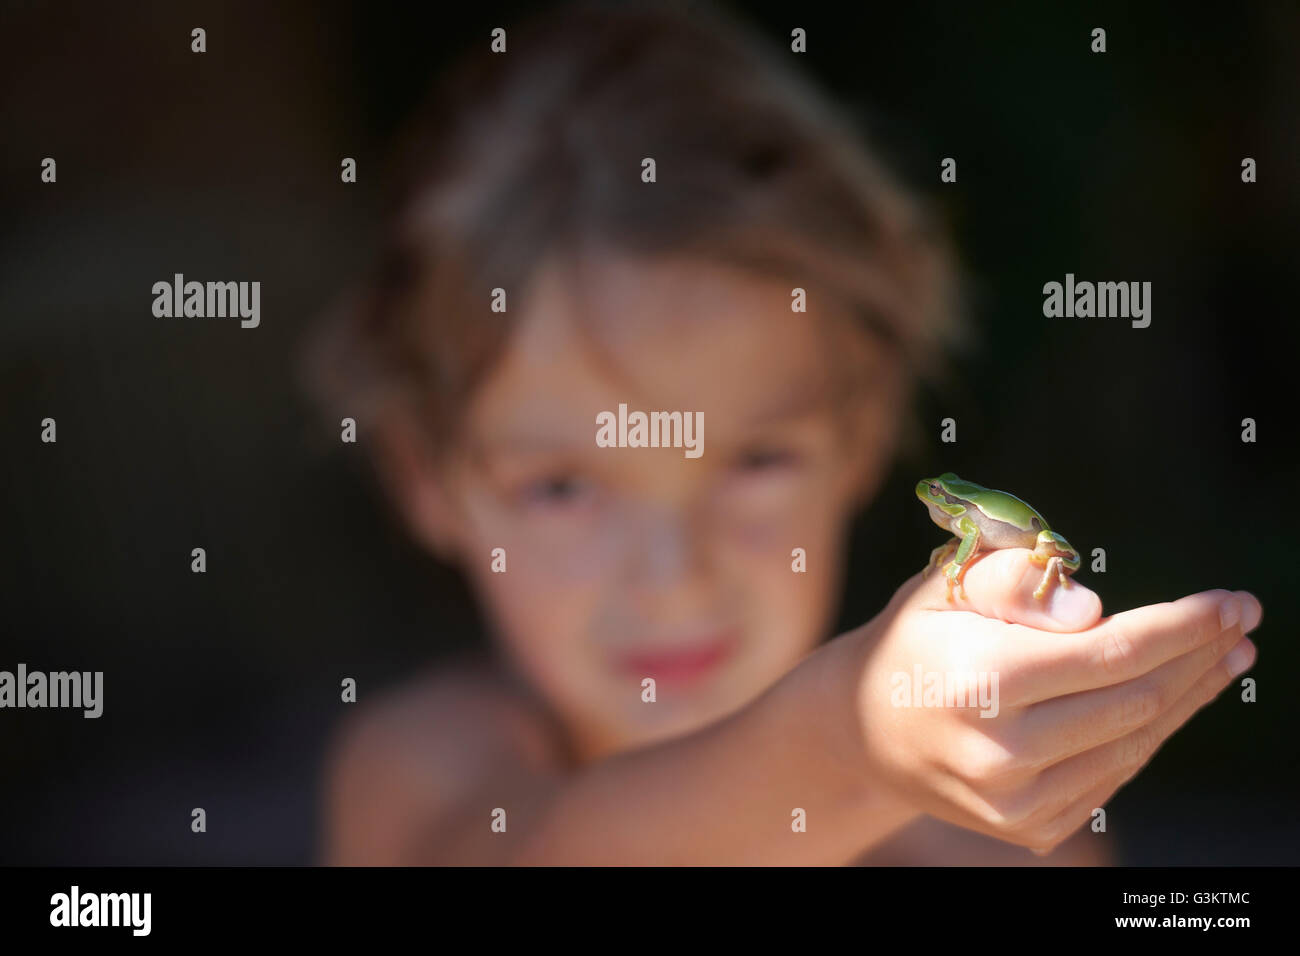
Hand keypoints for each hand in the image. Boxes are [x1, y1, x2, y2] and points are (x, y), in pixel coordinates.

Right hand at [851, 548, 1259, 854]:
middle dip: (1198, 656)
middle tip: (1240, 621)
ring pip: (1136, 742)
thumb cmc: (916, 639)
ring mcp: (1017, 800)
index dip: (1182, 627)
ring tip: (1226, 658)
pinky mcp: (1029, 828)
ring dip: (1189, 696)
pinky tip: (1174, 698)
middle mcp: (1001, 751)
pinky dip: (1150, 734)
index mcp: (982, 679)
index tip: (1229, 602)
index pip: (1111, 651)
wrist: (865, 729)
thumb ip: (1017, 582)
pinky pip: (1114, 776)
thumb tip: (1096, 610)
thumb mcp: (947, 586)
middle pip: (1135, 699)